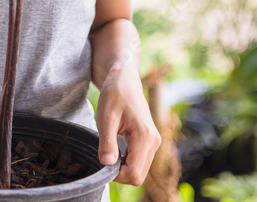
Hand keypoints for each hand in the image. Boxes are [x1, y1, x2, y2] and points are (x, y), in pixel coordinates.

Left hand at [95, 65, 161, 185]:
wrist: (124, 79)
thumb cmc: (115, 94)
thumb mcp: (106, 117)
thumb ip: (107, 142)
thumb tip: (107, 164)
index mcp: (145, 136)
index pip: (134, 173)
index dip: (116, 175)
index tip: (102, 161)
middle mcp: (154, 142)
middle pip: (138, 176)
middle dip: (119, 173)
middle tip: (104, 156)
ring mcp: (154, 142)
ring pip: (139, 171)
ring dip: (123, 168)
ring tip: (109, 150)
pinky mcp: (149, 142)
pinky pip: (139, 162)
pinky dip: (126, 162)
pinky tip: (115, 150)